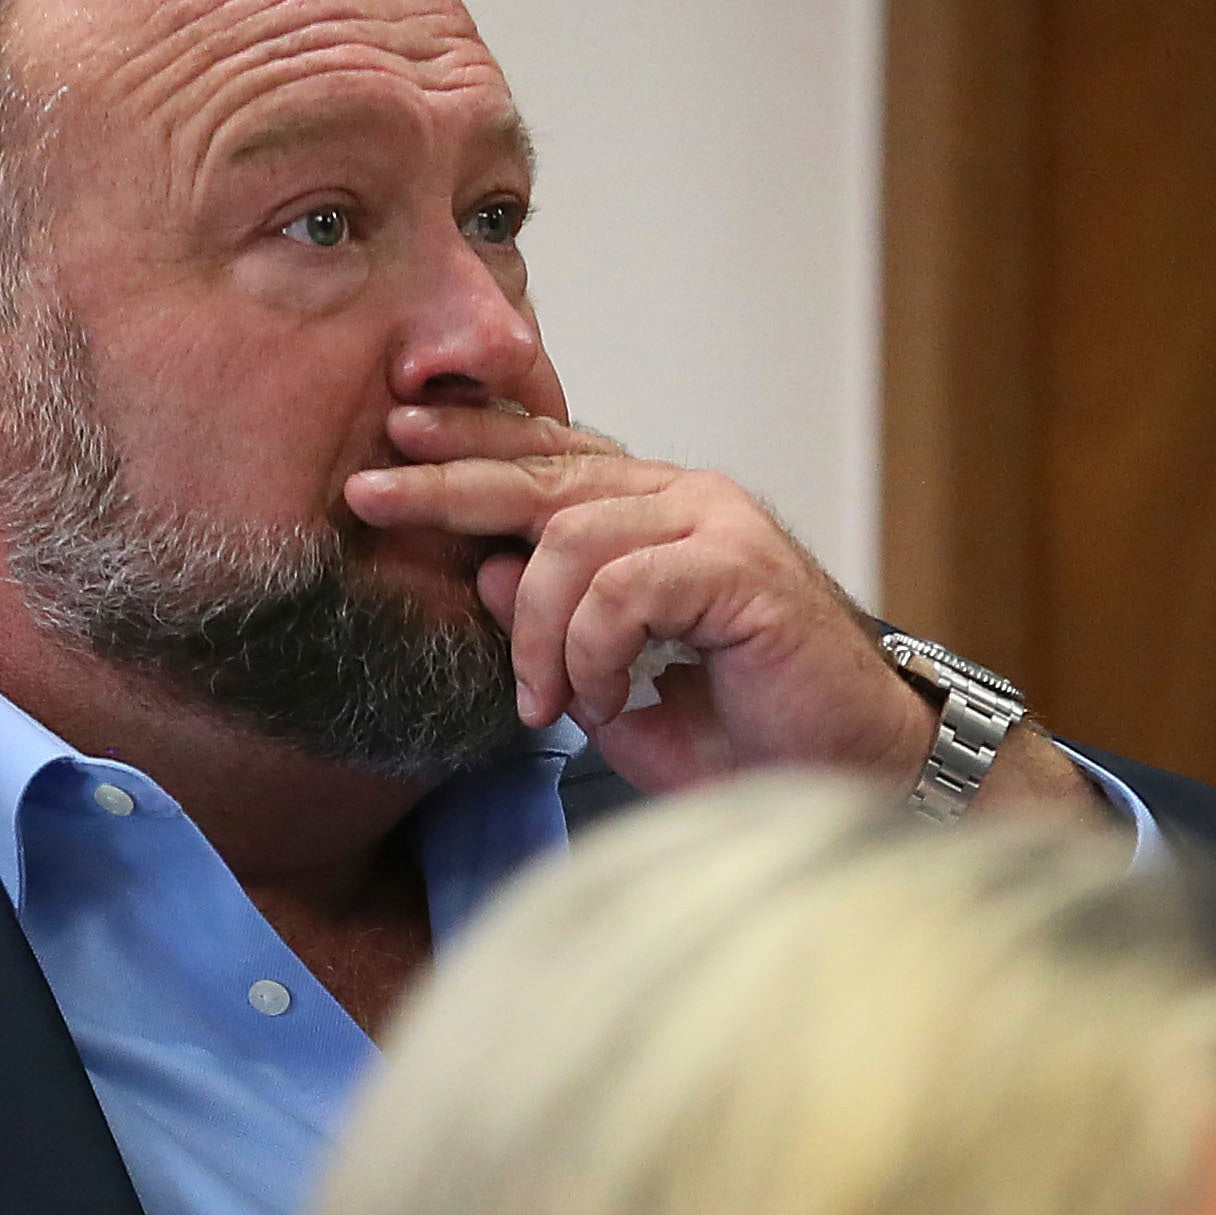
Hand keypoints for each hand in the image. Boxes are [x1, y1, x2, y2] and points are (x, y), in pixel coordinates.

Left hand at [343, 404, 936, 793]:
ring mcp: (718, 523)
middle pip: (542, 473)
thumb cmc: (739, 736)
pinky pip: (623, 589)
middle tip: (369, 494)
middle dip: (446, 484)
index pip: (550, 457)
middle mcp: (687, 498)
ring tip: (549, 704)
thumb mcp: (612, 682)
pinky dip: (594, 654)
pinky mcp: (741, 567)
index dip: (472, 443)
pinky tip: (609, 703)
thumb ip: (551, 624)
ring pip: (571, 540)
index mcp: (657, 512)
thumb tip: (480, 568)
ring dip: (538, 634)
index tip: (395, 441)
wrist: (847, 773)